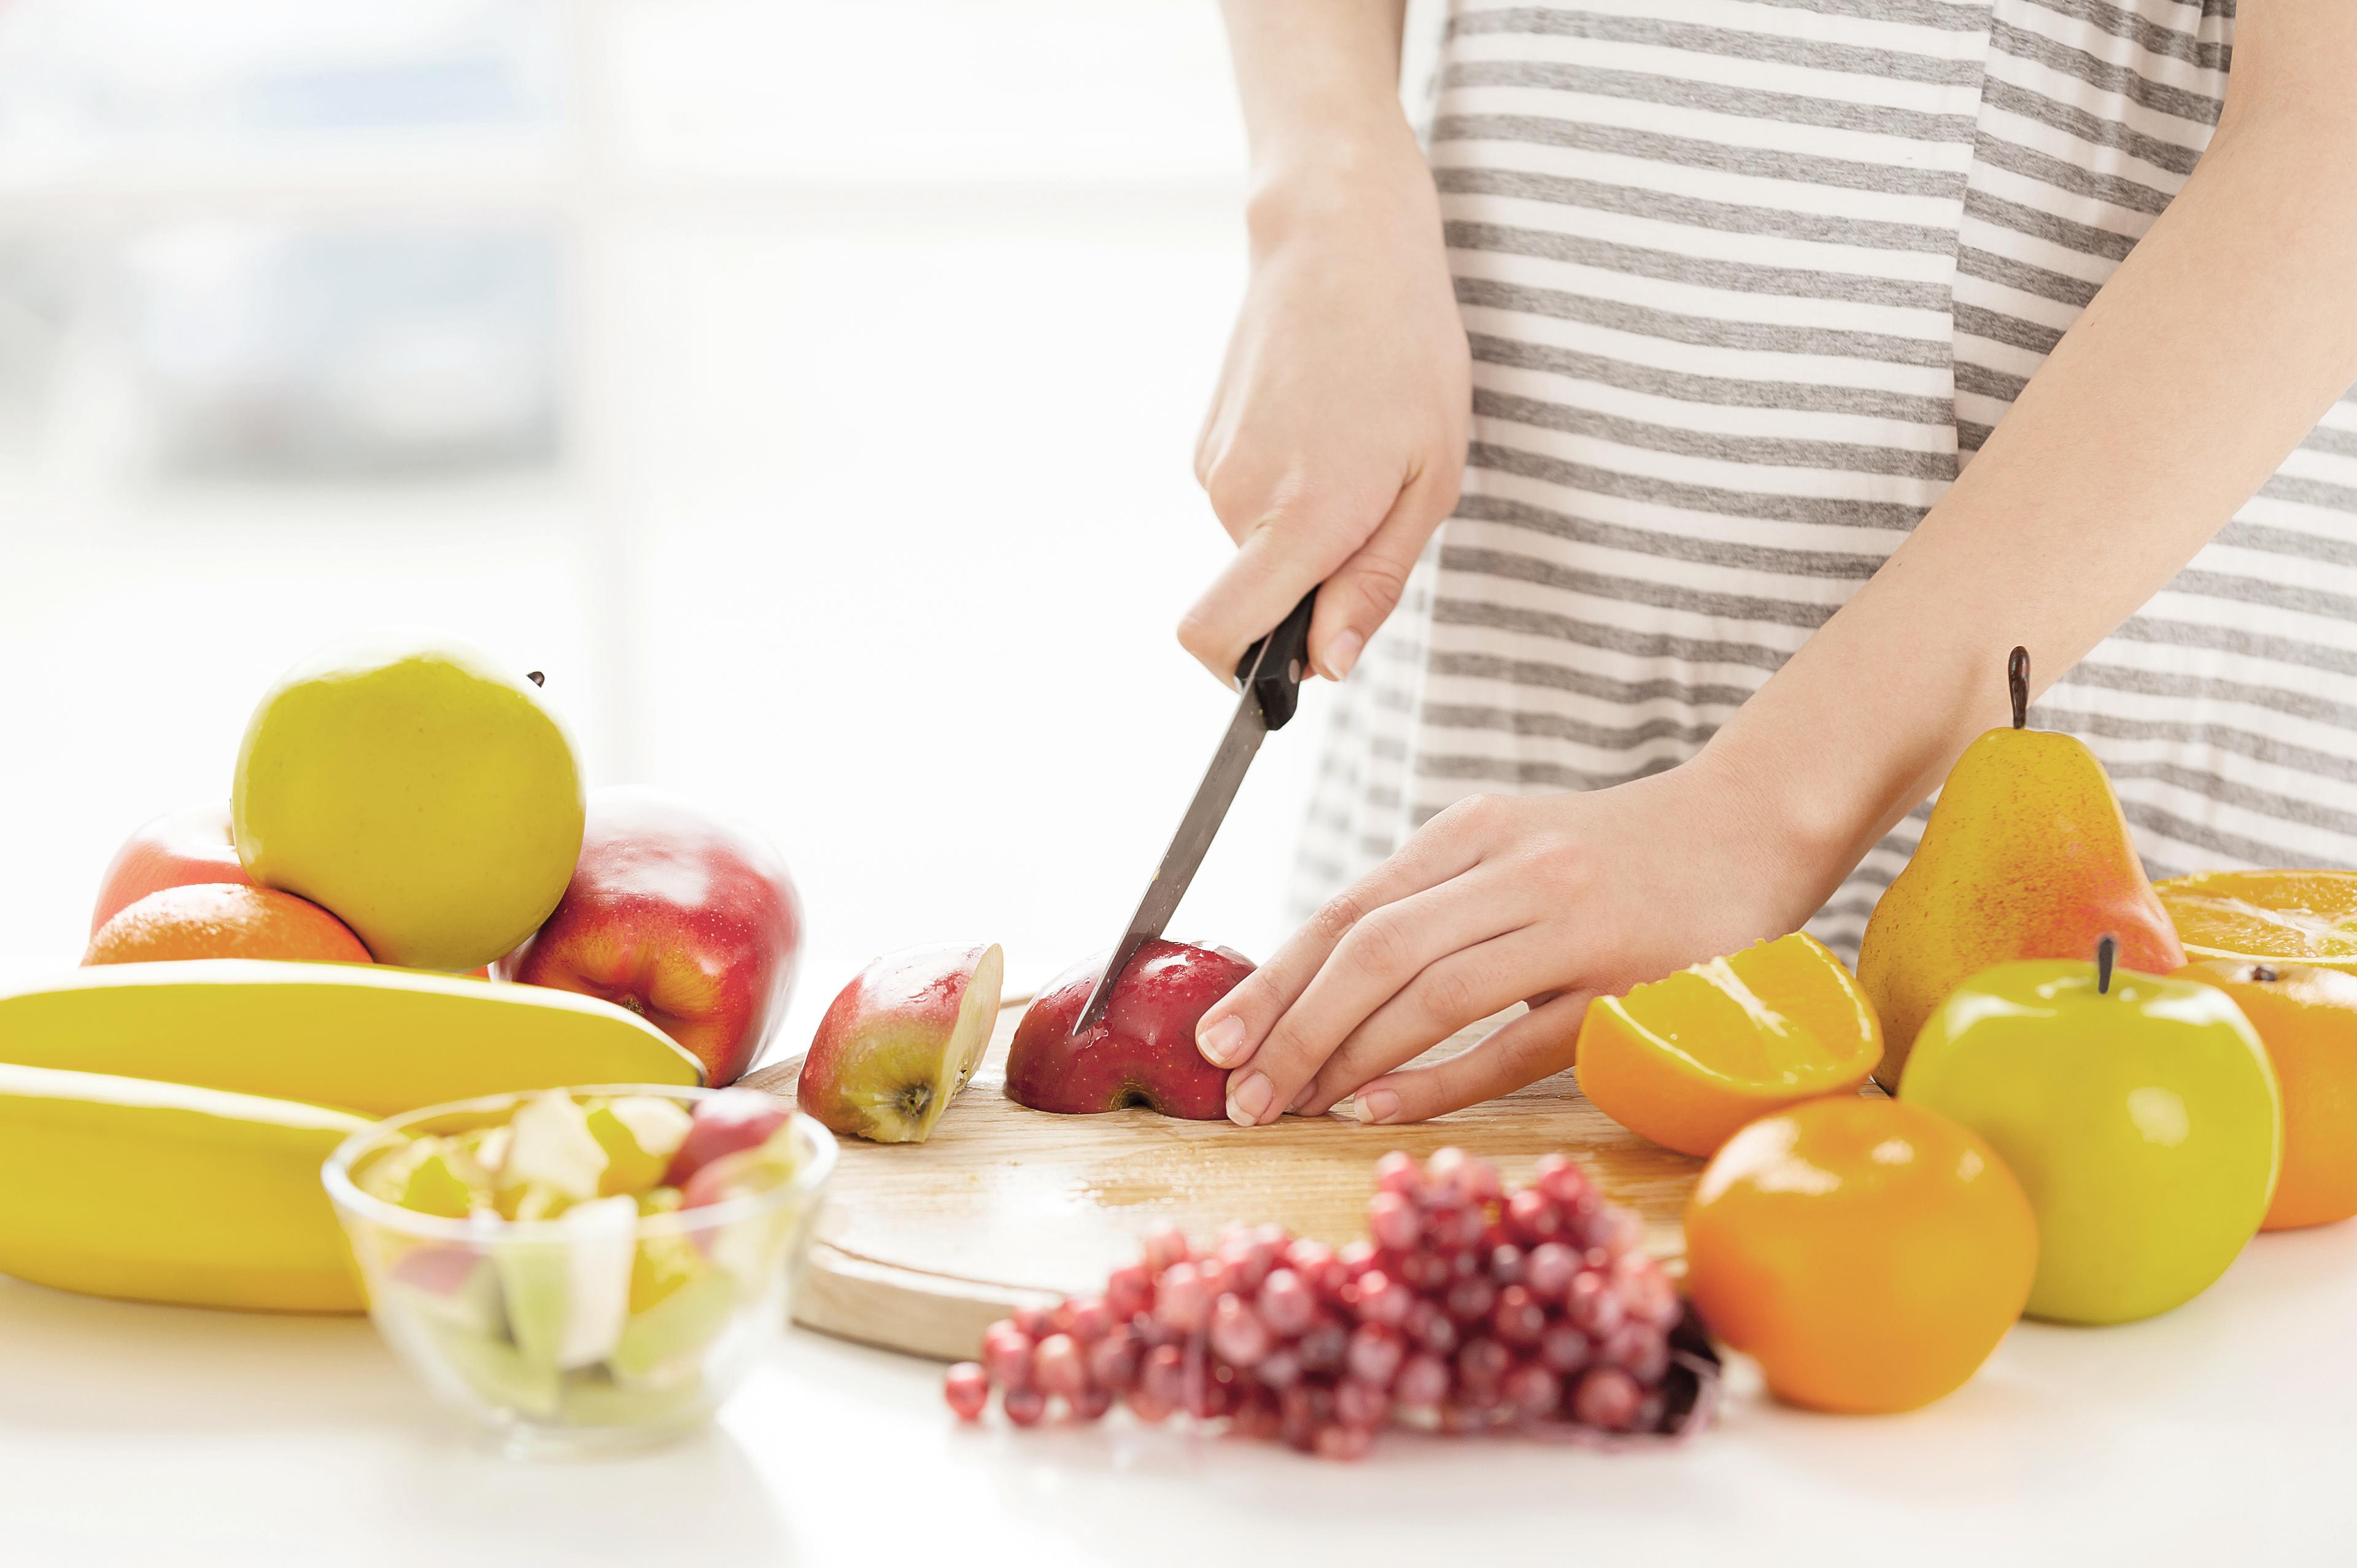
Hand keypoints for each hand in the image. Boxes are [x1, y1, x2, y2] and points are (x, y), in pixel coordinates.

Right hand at [1182, 133, 1469, 683]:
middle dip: (1305, 585)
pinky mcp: (1204, 439)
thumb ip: (1373, 584)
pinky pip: (1245, 501)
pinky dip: (1285, 486)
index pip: (1216, 636)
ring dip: (1302, 527)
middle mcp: (1237, 498)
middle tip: (1374, 509)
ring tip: (1357, 448)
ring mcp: (1211, 466)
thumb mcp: (1432, 482)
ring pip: (1251, 547)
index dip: (1243, 677)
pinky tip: (1326, 422)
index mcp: (1299, 518)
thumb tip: (1325, 667)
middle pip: (1250, 599)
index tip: (1286, 674)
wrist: (1341, 239)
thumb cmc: (1409, 355)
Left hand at [1192, 750, 1836, 1126]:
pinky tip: (1379, 1106)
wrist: (1757, 823)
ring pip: (1432, 993)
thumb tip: (1321, 989)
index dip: (1273, 978)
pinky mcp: (1628, 985)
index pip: (1348, 909)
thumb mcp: (1511, 849)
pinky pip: (1516, 1039)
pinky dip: (1439, 1077)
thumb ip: (1431, 902)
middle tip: (1237, 1093)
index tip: (1214, 1038)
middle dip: (1291, 1027)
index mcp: (1473, 830)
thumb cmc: (1618, 854)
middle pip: (1372, 950)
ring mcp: (1573, 926)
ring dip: (1347, 1057)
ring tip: (1288, 1106)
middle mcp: (1514, 868)